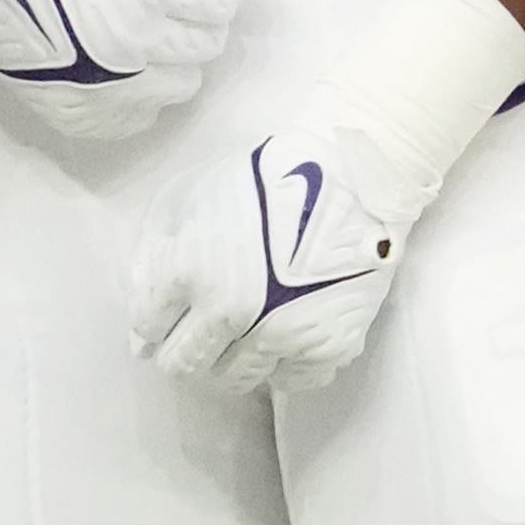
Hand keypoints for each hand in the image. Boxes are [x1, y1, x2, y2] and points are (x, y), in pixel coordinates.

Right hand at [0, 0, 256, 141]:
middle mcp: (131, 48)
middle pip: (209, 43)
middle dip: (193, 16)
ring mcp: (108, 90)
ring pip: (184, 84)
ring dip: (171, 56)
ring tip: (137, 31)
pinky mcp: (86, 118)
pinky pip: (145, 115)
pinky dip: (140, 91)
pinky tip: (115, 63)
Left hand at [131, 0, 524, 395]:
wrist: (373, 149)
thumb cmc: (290, 154)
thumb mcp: (218, 184)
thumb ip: (187, 238)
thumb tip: (150, 291)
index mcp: (199, 265)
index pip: (154, 324)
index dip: (151, 326)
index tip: (152, 325)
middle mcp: (237, 304)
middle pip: (192, 364)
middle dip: (188, 353)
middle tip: (191, 343)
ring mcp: (288, 323)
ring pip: (246, 376)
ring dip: (239, 362)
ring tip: (241, 343)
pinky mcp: (335, 331)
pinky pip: (301, 372)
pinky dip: (291, 364)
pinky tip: (287, 341)